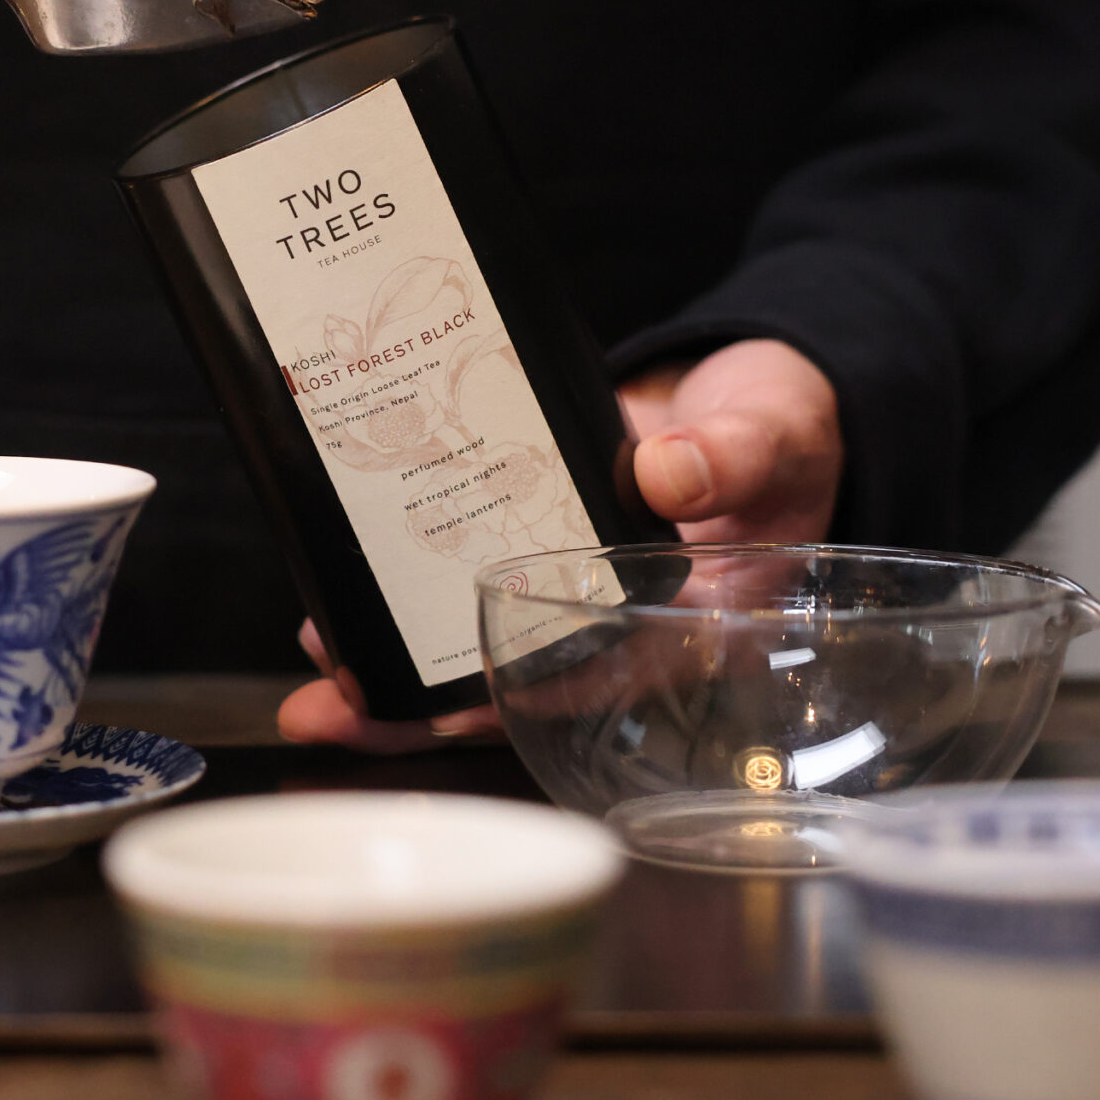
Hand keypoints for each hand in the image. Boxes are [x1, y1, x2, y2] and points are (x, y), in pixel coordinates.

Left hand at [276, 337, 842, 749]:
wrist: (754, 390)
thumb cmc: (783, 429)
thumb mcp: (774, 434)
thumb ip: (735, 452)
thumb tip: (668, 472)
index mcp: (691, 629)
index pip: (600, 683)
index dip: (520, 698)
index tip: (448, 706)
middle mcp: (621, 627)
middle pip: (517, 687)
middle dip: (422, 707)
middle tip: (331, 709)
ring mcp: (570, 590)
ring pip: (477, 646)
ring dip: (396, 663)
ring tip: (316, 659)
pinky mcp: (534, 545)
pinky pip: (466, 582)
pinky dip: (405, 592)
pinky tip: (338, 595)